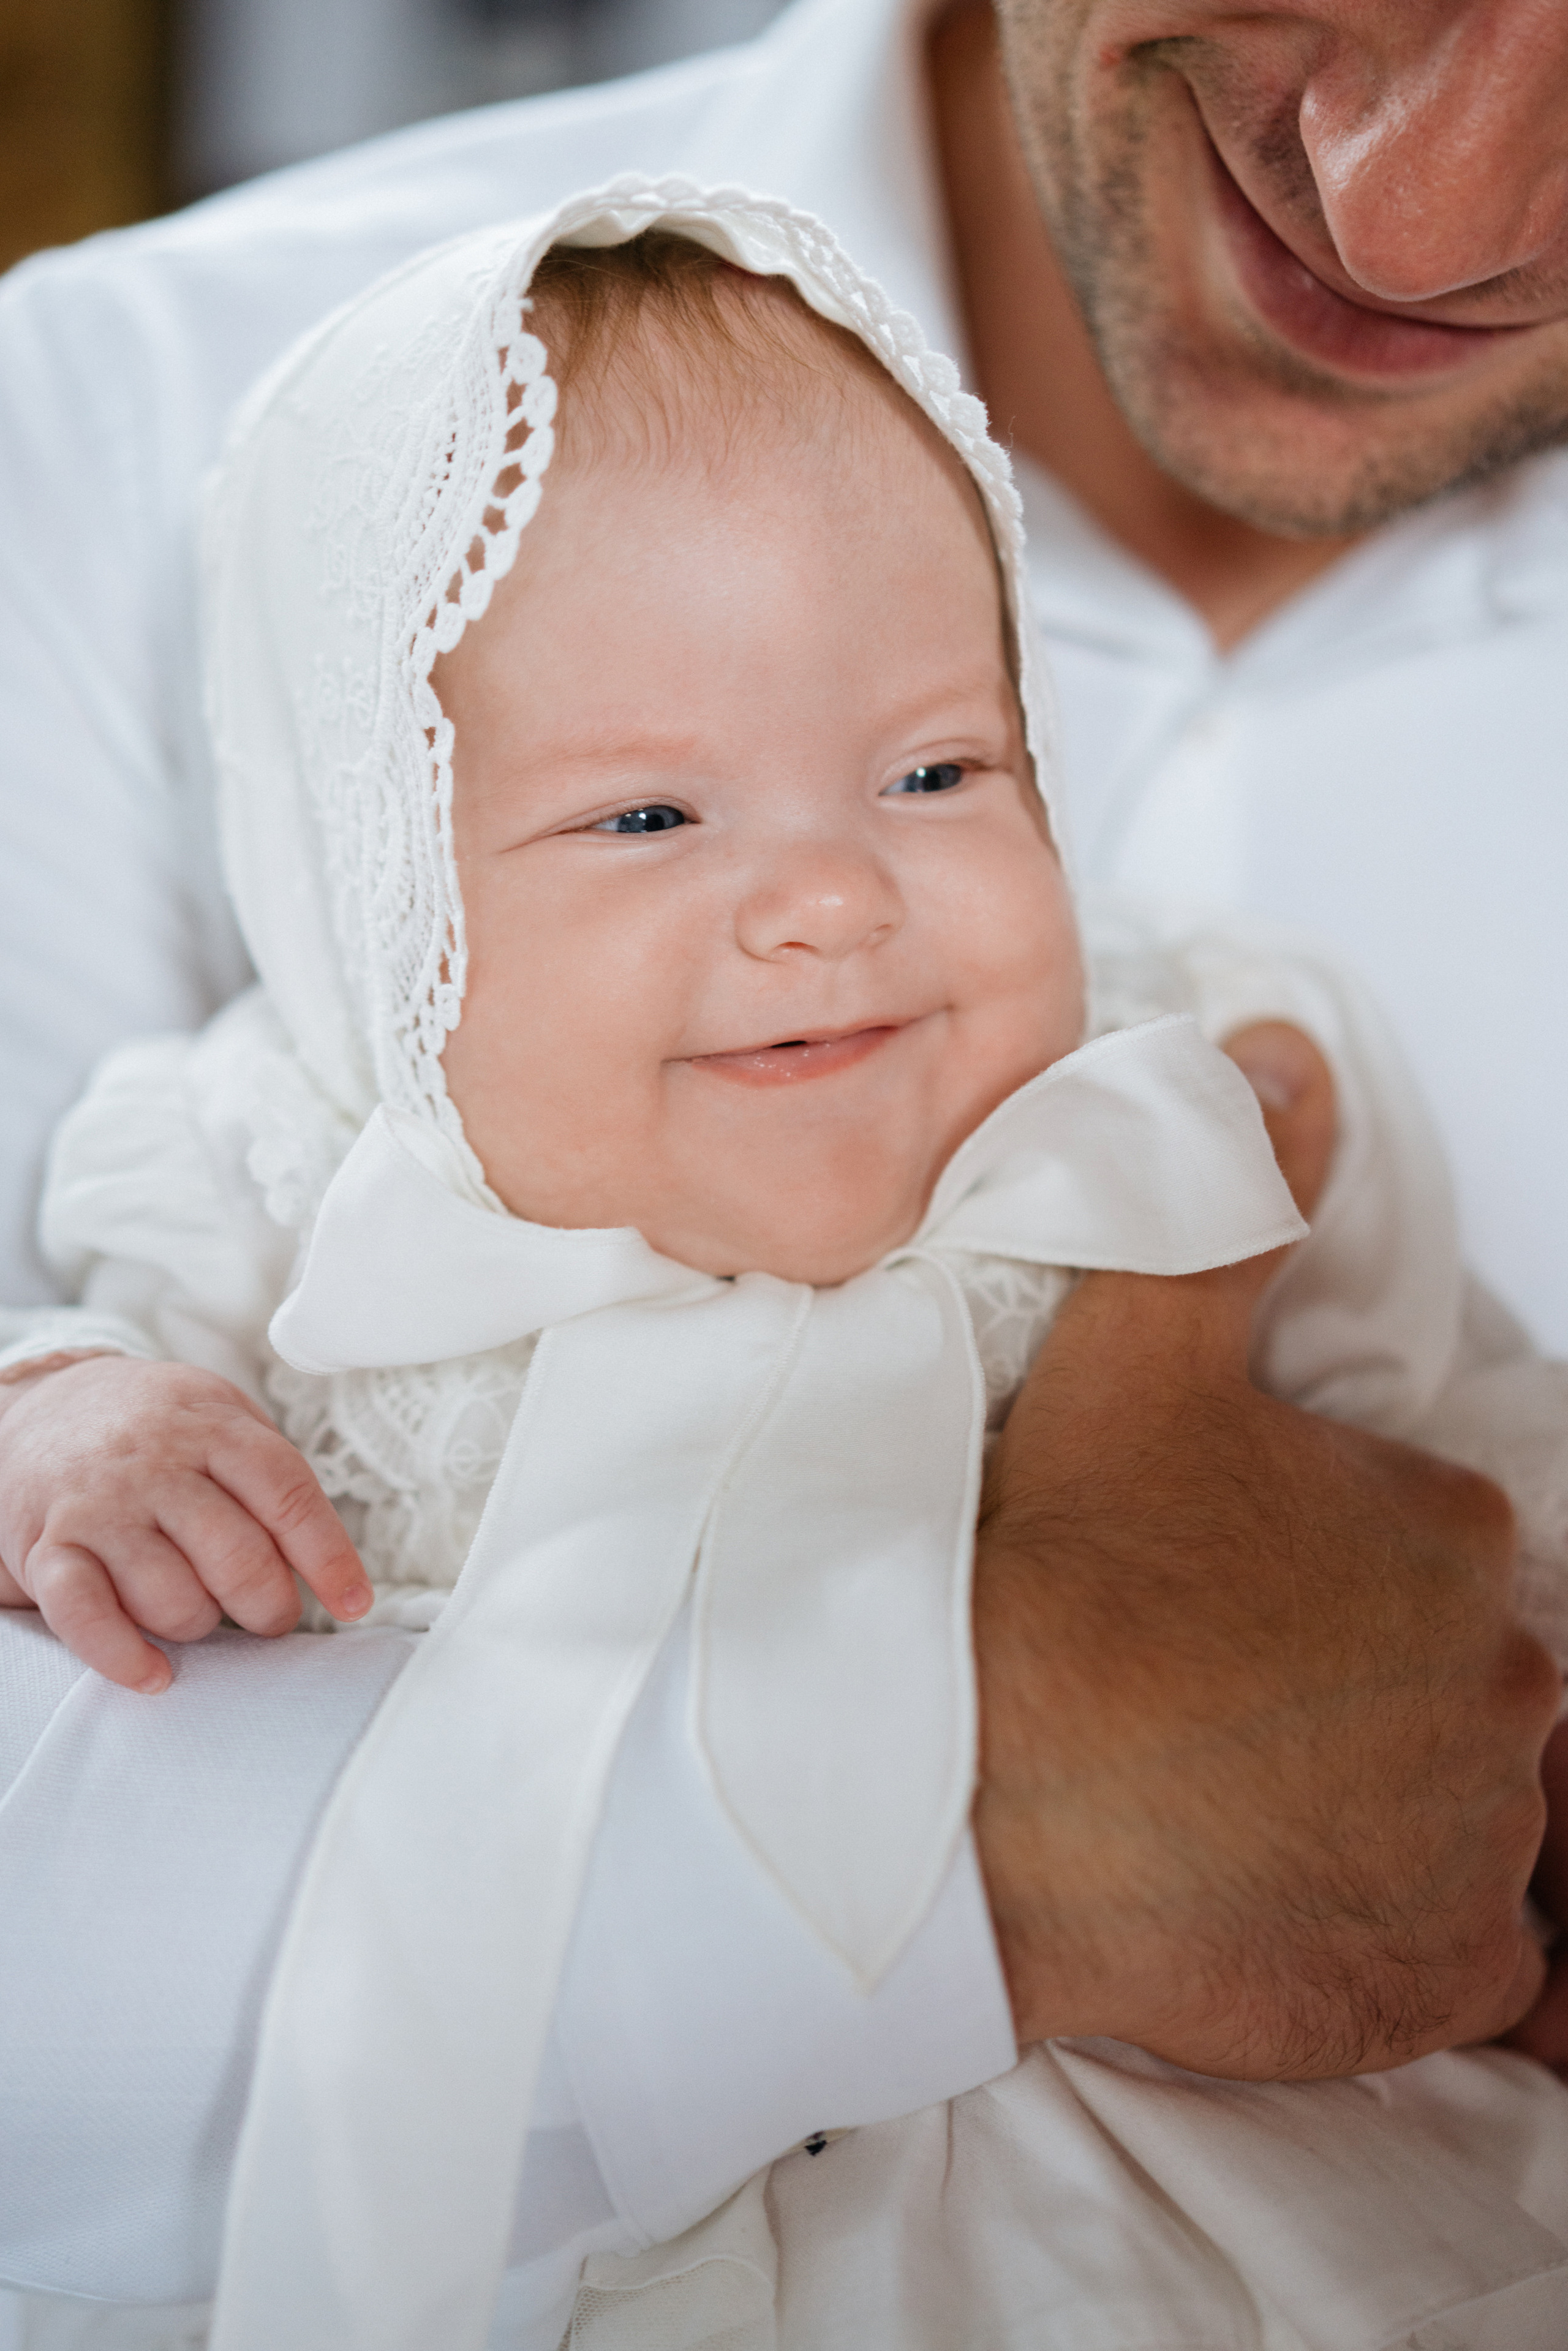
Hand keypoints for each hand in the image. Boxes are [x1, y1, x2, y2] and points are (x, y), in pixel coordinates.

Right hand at [0, 1356, 371, 1692]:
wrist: (39, 1410)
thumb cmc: (150, 1428)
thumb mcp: (219, 1415)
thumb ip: (271, 1475)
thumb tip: (329, 1559)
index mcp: (213, 1429)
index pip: (287, 1495)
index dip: (328, 1557)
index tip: (352, 1602)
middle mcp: (155, 1465)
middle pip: (237, 1557)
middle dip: (268, 1606)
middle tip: (271, 1615)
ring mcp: (100, 1508)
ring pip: (171, 1598)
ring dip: (198, 1625)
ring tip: (198, 1610)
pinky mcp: (49, 1550)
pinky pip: (89, 1618)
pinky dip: (125, 1658)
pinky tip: (154, 1675)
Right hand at [970, 1022, 1557, 2078]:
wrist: (975, 1788)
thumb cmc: (1062, 1568)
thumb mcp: (1136, 1354)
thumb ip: (1232, 1202)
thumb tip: (1283, 1053)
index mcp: (1445, 1533)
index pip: (1419, 1545)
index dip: (1310, 1568)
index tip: (1210, 1597)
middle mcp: (1502, 1682)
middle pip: (1444, 1676)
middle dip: (1351, 1685)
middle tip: (1204, 1699)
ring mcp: (1476, 1838)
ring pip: (1453, 1810)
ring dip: (1366, 1805)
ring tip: (1220, 1799)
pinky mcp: (1434, 1973)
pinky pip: (1460, 1956)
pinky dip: (1394, 1934)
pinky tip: (1283, 1899)